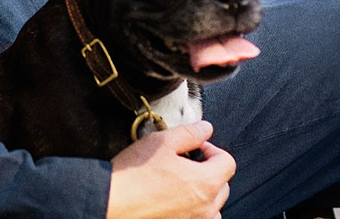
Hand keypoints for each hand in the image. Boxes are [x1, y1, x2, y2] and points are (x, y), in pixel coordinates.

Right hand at [106, 121, 235, 218]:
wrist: (111, 202)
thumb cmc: (134, 175)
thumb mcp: (162, 142)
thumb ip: (190, 133)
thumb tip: (206, 129)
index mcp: (205, 183)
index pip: (227, 162)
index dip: (211, 149)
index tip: (195, 147)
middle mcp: (206, 208)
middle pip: (222, 185)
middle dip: (209, 170)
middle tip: (185, 162)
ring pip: (212, 208)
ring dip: (204, 194)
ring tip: (181, 185)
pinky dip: (193, 211)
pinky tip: (173, 201)